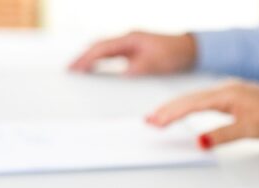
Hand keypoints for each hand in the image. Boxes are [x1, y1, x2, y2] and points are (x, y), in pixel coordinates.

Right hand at [68, 32, 196, 75]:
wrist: (190, 50)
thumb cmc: (175, 55)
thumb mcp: (154, 66)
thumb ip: (134, 71)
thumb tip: (118, 77)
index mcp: (130, 39)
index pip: (101, 49)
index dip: (85, 59)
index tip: (74, 69)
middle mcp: (127, 39)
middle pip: (98, 47)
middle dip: (82, 59)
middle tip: (68, 71)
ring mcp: (129, 44)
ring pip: (103, 50)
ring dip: (89, 60)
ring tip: (75, 72)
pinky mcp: (133, 51)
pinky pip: (110, 55)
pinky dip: (99, 62)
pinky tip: (93, 71)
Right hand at [146, 81, 258, 147]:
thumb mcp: (249, 130)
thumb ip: (222, 135)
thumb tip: (200, 142)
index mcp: (227, 94)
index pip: (192, 104)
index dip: (172, 114)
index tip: (156, 122)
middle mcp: (225, 89)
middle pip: (188, 99)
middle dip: (166, 110)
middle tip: (148, 121)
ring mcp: (227, 90)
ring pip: (194, 98)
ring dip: (175, 107)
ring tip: (157, 117)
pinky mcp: (230, 95)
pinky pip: (202, 99)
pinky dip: (187, 105)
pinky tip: (180, 111)